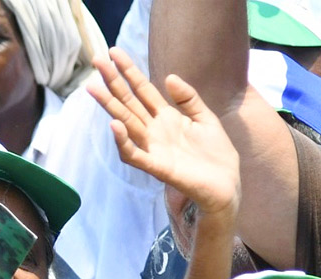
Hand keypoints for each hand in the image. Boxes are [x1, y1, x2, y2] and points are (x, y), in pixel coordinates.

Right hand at [89, 47, 240, 218]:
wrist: (225, 184)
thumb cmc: (215, 155)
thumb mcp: (205, 118)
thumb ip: (188, 98)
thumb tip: (168, 77)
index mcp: (166, 117)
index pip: (142, 90)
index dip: (129, 71)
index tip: (114, 53)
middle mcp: (154, 131)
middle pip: (129, 102)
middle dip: (113, 82)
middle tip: (96, 61)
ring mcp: (153, 148)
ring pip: (125, 124)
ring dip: (109, 106)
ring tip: (94, 88)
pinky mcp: (157, 167)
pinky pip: (134, 154)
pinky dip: (123, 141)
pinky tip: (115, 125)